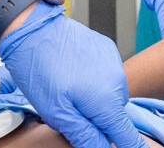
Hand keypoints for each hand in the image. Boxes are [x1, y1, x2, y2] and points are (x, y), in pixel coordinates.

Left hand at [0, 0, 138, 147]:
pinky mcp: (107, 49)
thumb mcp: (56, 112)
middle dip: (101, 120)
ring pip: (111, 95)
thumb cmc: (39, 68)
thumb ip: (84, 134)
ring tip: (70, 90)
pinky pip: (108, 75)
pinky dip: (96, 80)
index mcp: (106, 101)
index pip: (127, 135)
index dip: (130, 146)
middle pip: (116, 115)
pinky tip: (75, 74)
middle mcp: (116, 80)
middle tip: (72, 112)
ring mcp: (114, 62)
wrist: (32, 28)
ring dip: (98, 99)